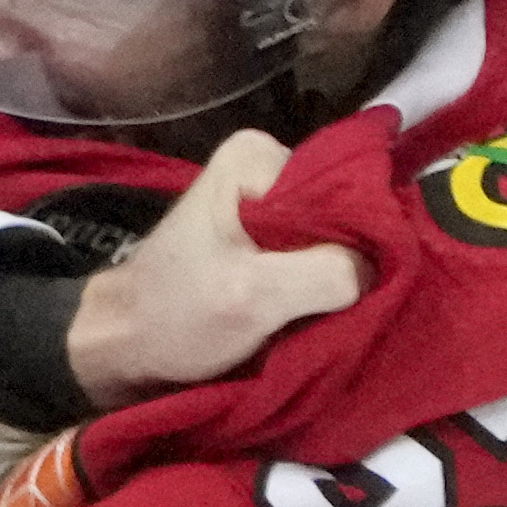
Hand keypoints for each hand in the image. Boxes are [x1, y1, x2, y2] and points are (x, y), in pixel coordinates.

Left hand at [62, 130, 368, 410]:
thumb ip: (329, 270)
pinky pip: (318, 257)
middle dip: (351, 260)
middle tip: (343, 307)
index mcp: (257, 157)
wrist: (121, 349)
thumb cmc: (176, 317)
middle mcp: (267, 167)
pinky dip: (321, 288)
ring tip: (331, 314)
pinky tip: (319, 314)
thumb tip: (385, 263)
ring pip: (335, 240)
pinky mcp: (267, 240)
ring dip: (339, 279)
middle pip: (344, 213)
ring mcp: (267, 204)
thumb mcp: (255, 295)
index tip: (356, 286)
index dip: (361, 237)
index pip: (347, 186)